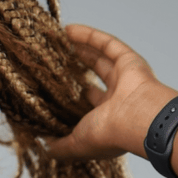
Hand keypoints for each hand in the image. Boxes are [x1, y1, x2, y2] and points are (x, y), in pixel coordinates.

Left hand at [43, 24, 164, 160]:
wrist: (137, 120)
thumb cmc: (108, 134)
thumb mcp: (75, 144)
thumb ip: (59, 146)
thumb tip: (41, 145)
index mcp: (109, 119)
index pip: (90, 104)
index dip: (74, 96)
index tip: (56, 89)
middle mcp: (118, 98)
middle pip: (95, 77)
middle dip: (77, 68)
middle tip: (57, 60)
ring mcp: (125, 78)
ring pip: (101, 58)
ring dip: (81, 49)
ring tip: (60, 40)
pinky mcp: (129, 60)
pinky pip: (107, 44)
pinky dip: (89, 36)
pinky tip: (69, 30)